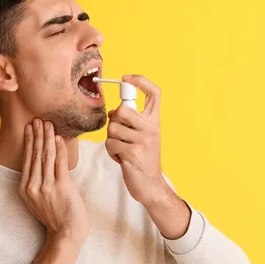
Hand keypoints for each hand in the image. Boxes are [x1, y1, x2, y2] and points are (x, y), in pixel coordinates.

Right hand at [19, 119, 88, 245]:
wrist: (66, 234)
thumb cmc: (55, 218)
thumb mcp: (37, 201)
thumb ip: (36, 184)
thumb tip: (39, 165)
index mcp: (25, 189)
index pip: (27, 159)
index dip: (29, 142)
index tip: (30, 128)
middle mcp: (33, 186)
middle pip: (35, 154)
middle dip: (37, 135)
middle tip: (37, 119)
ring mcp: (46, 186)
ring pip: (46, 156)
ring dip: (47, 137)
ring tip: (47, 124)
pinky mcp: (60, 186)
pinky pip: (59, 163)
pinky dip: (59, 149)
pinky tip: (58, 138)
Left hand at [105, 75, 168, 206]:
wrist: (151, 185)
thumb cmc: (143, 158)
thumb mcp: (143, 136)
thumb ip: (132, 121)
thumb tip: (113, 111)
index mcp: (154, 121)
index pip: (154, 93)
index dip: (140, 80)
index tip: (126, 78)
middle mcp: (151, 129)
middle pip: (122, 110)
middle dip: (114, 121)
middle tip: (120, 133)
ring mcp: (143, 141)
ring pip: (112, 129)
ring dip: (112, 140)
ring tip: (123, 149)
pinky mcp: (132, 154)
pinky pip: (110, 144)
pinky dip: (111, 152)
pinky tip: (122, 158)